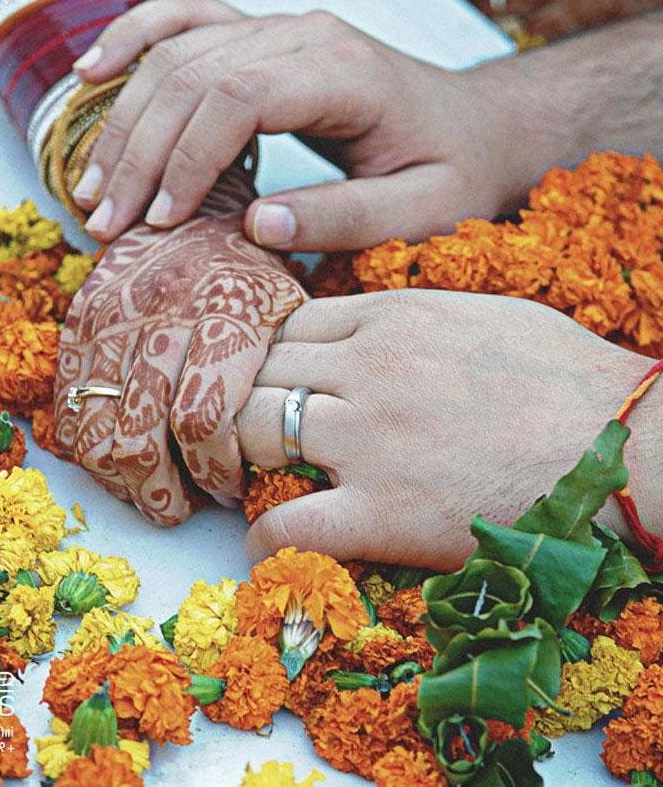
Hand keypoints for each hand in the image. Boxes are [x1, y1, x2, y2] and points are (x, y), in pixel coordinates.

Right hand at [52, 215, 305, 524]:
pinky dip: (86, 445)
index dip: (214, 472)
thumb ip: (288, 379)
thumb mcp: (293, 315)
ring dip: (120, 477)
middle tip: (179, 507)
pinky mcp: (80, 320)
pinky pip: (67, 404)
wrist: (194, 208)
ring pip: (97, 428)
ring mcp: (114, 316)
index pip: (204, 420)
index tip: (228, 488)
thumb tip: (285, 457)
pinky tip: (115, 460)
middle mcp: (164, 313)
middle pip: (142, 434)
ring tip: (146, 490)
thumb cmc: (255, 276)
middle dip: (160, 490)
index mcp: (226, 313)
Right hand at [68, 0, 531, 249]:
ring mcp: (278, 26)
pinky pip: (183, 18)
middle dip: (139, 153)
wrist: (481, 125)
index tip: (161, 223)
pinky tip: (89, 73)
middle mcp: (304, 33)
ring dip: (123, 121)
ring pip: (174, 54)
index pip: (239, 96)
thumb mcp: (425, 211)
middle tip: (104, 223)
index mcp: (344, 71)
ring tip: (91, 190)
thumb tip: (256, 225)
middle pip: (192, 75)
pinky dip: (132, 39)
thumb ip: (347, 217)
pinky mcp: (260, 34)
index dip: (187, 158)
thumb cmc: (455, 171)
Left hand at [236, 289, 656, 569]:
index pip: (286, 327)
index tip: (267, 386)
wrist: (634, 450)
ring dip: (238, 456)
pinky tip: (264, 545)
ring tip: (245, 479)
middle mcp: (369, 369)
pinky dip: (261, 538)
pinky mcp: (384, 511)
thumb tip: (372, 332)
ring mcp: (372, 439)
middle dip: (239, 402)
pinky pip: (285, 524)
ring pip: (252, 430)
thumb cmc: (575, 384)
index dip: (266, 359)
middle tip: (240, 435)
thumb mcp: (486, 317)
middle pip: (256, 372)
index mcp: (393, 318)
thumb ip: (413, 320)